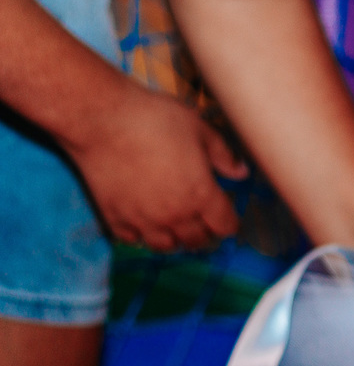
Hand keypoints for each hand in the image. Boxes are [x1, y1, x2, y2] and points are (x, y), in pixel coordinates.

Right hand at [64, 82, 247, 251]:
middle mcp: (174, 215)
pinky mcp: (114, 218)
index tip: (227, 216)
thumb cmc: (154, 119)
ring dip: (175, 238)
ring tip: (176, 224)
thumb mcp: (200, 129)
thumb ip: (223, 155)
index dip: (229, 222)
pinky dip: (141, 235)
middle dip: (205, 232)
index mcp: (201, 195)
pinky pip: (133, 240)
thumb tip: (241, 172)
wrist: (101, 121)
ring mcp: (142, 220)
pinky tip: (144, 221)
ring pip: (166, 246)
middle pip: (197, 240)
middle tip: (204, 221)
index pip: (224, 226)